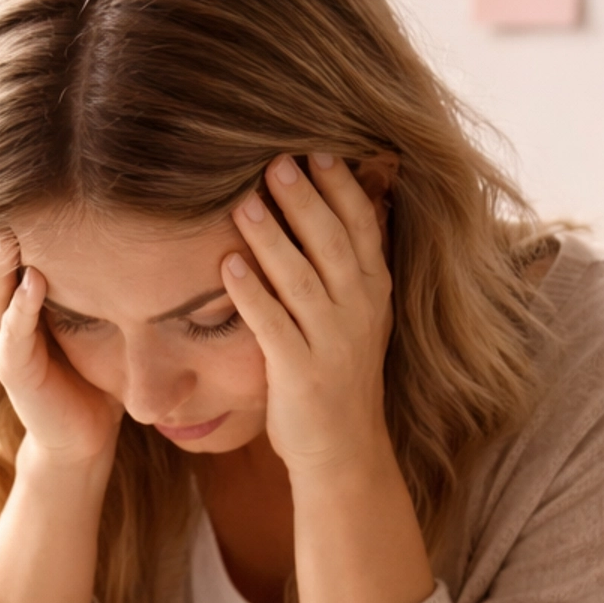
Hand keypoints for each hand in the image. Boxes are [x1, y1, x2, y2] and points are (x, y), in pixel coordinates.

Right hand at [0, 230, 121, 470]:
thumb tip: (133, 222)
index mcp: (15, 299)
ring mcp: (2, 342)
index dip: (1, 211)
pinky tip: (33, 279)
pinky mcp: (14, 370)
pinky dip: (22, 305)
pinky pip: (14, 332)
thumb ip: (94, 275)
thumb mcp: (91, 313)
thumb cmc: (91, 373)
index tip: (13, 168)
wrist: (82, 437)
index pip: (0, 246)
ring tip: (7, 225)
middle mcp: (0, 316)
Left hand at [223, 156, 431, 602]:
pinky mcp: (301, 374)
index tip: (318, 150)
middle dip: (306, 199)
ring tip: (244, 200)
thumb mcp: (357, 319)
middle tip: (276, 159)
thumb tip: (339, 211)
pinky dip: (252, 294)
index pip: (363, 227)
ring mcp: (332, 344)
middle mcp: (360, 313)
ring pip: (303, 278)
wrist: (342, 452)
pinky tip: (228, 266)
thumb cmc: (339, 380)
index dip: (341, 188)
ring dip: (273, 236)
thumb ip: (348, 269)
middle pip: (333, 242)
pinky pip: (274, 326)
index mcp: (375, 293)